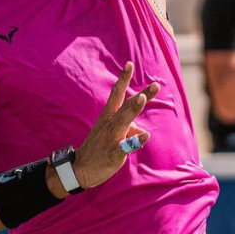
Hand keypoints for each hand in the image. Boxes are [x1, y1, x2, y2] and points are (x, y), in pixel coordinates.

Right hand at [72, 61, 158, 188]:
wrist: (79, 169)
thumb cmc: (98, 150)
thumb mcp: (113, 136)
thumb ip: (130, 130)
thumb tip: (143, 133)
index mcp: (108, 117)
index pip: (117, 94)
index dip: (123, 79)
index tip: (129, 64)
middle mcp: (109, 124)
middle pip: (125, 106)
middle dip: (141, 95)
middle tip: (155, 85)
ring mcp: (110, 138)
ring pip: (123, 121)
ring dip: (132, 110)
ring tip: (142, 98)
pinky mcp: (112, 153)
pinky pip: (124, 146)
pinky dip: (134, 141)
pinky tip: (144, 137)